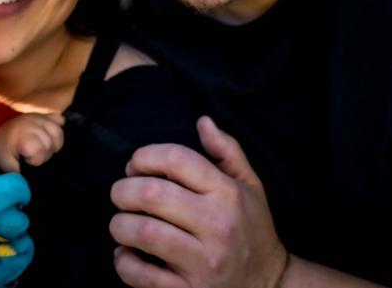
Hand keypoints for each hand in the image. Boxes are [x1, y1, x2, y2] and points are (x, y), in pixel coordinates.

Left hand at [0, 112, 64, 172]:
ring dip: (55, 143)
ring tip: (44, 148)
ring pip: (58, 132)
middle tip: (34, 155)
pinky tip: (51, 135)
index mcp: (24, 137)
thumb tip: (27, 185)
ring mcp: (40, 118)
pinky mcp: (45, 115)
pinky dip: (59, 126)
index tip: (27, 160)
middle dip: (45, 153)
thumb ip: (18, 174)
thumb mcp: (6, 163)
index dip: (36, 160)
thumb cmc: (4, 148)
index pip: (40, 151)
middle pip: (51, 143)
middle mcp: (34, 125)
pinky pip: (59, 119)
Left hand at [108, 116, 287, 287]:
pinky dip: (124, 262)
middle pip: (152, 194)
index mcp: (228, 194)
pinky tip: (126, 254)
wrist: (271, 286)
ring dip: (120, 225)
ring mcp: (204, 262)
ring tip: (121, 223)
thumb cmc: (252, 229)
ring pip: (144, 232)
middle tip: (120, 195)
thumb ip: (227, 151)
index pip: (176, 158)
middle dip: (123, 189)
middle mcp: (217, 225)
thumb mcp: (250, 187)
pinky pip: (143, 275)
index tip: (134, 166)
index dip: (144, 156)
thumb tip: (203, 120)